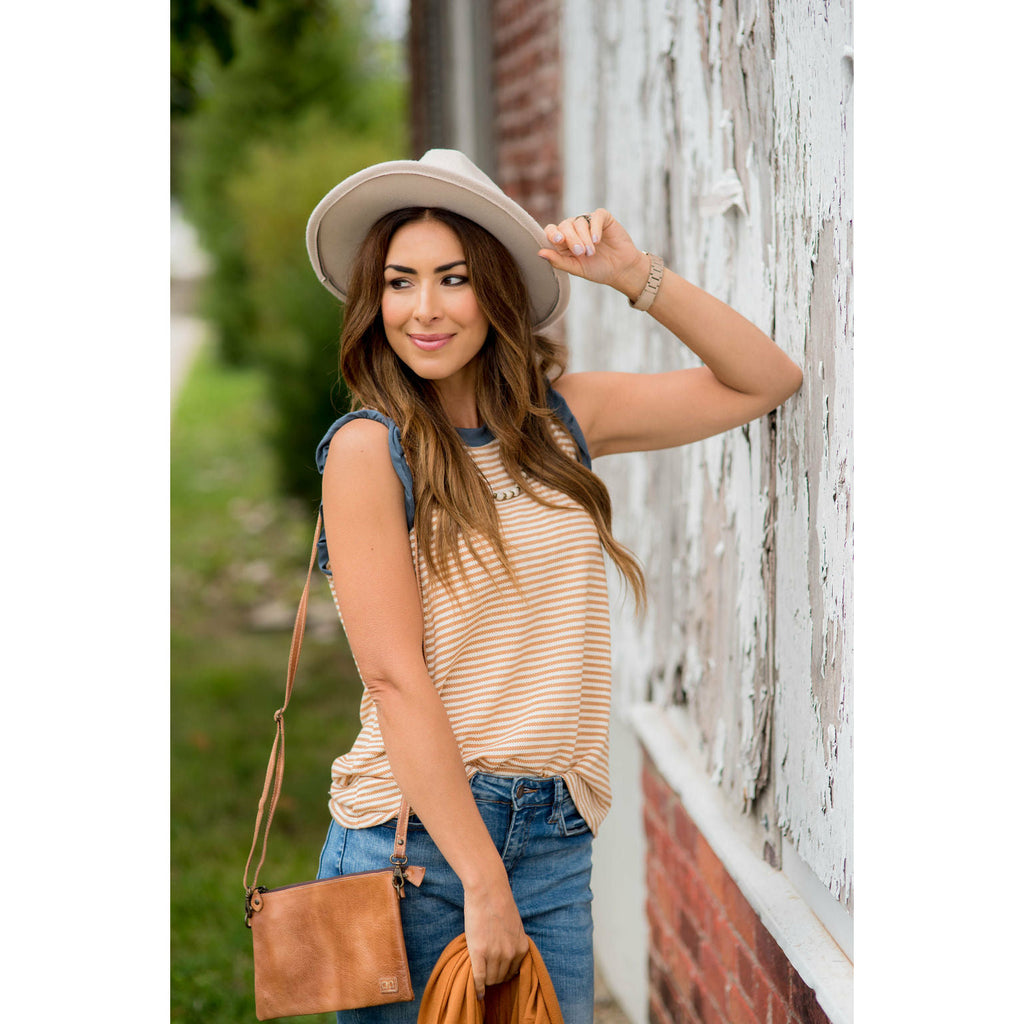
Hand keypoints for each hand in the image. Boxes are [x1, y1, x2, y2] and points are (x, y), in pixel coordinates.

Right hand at [462, 876, 528, 999]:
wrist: (488, 889)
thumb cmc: (499, 904)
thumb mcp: (514, 926)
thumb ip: (513, 943)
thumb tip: (507, 959)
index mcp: (522, 948)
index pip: (513, 972)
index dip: (503, 973)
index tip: (496, 974)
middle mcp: (511, 954)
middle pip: (501, 978)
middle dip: (494, 977)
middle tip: (485, 973)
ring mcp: (495, 954)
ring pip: (490, 979)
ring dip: (485, 980)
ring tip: (479, 976)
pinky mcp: (479, 952)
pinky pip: (479, 977)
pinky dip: (477, 987)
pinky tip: (476, 994)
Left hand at [538, 209, 649, 300]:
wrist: (621, 269)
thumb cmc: (597, 270)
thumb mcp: (576, 268)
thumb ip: (558, 261)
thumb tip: (539, 253)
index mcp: (564, 241)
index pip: (551, 230)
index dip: (553, 234)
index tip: (558, 241)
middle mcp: (574, 229)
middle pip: (565, 225)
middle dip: (572, 239)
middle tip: (580, 253)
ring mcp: (588, 222)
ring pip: (579, 222)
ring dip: (584, 238)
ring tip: (591, 252)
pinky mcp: (603, 218)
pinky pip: (595, 216)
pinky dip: (595, 228)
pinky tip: (597, 240)